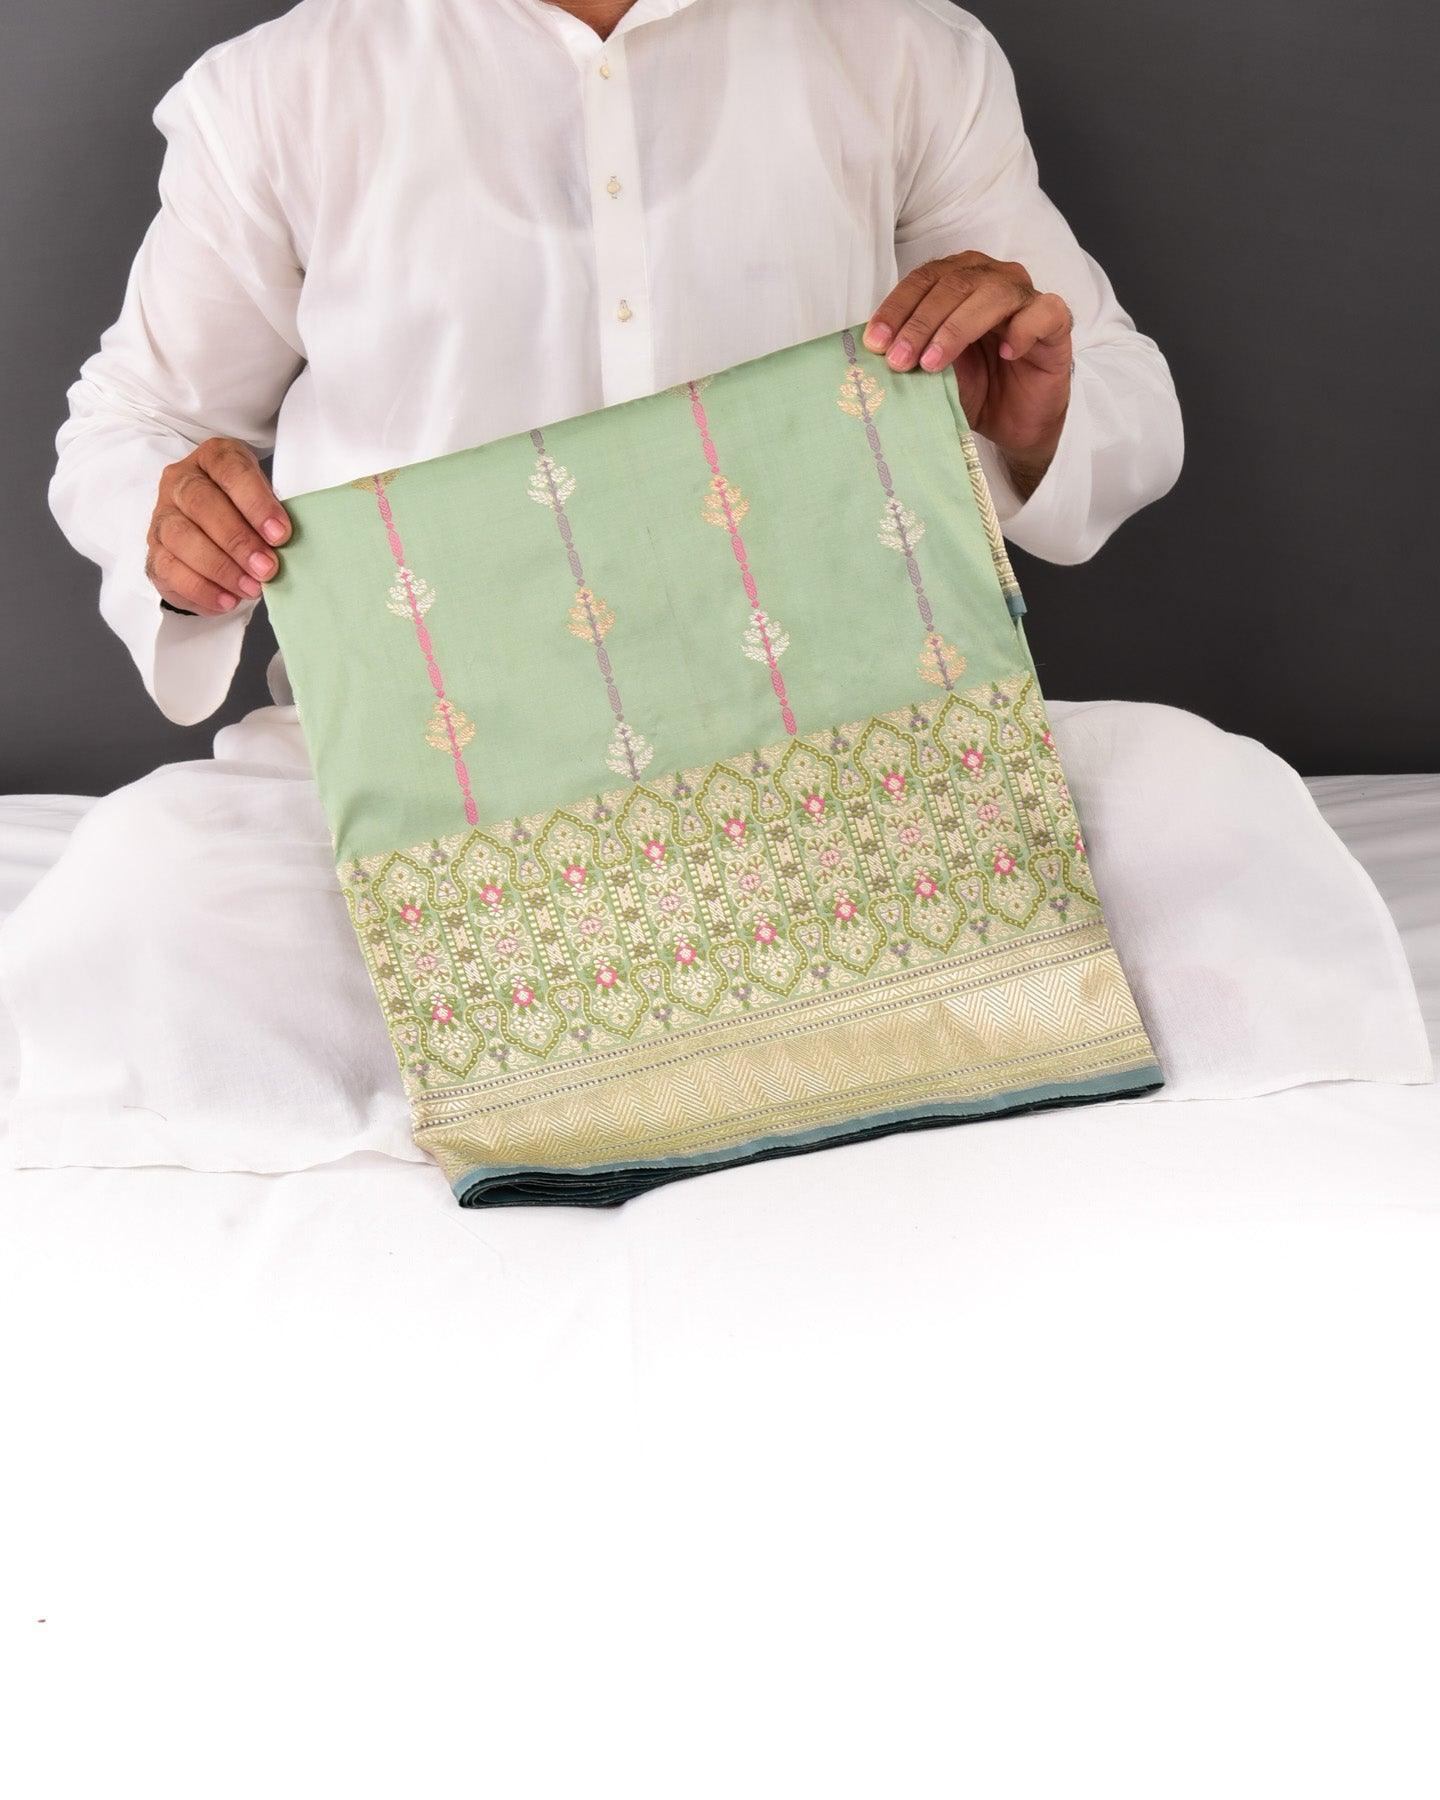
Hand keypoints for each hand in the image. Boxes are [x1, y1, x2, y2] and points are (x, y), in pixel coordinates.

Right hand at [145, 437, 290, 615]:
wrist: (212, 533)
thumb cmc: (245, 514)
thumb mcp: (263, 503)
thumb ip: (271, 518)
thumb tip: (285, 549)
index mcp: (212, 459)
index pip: (230, 470)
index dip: (255, 503)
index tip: (280, 534)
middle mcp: (180, 482)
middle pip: (201, 503)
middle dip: (238, 540)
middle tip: (267, 568)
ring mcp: (162, 515)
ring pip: (181, 537)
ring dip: (220, 568)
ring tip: (251, 588)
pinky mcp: (154, 551)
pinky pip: (169, 570)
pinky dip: (201, 589)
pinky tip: (227, 600)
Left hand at [864, 252, 1073, 494]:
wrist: (1015, 423)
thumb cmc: (975, 389)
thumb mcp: (933, 372)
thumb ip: (911, 354)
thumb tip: (872, 354)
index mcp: (959, 281)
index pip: (924, 280)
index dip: (897, 308)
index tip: (874, 343)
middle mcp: (992, 280)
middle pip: (954, 284)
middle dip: (920, 323)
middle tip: (898, 360)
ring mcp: (1025, 298)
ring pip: (993, 294)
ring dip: (957, 328)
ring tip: (933, 364)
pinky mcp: (1055, 322)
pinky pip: (1043, 312)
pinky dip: (1023, 330)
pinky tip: (1005, 354)